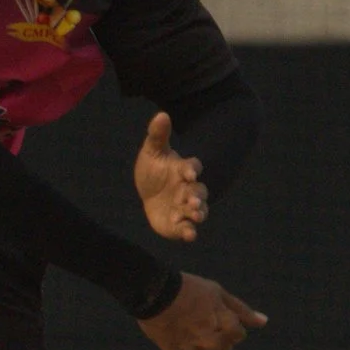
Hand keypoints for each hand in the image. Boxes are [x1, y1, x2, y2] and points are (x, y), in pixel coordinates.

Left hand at [135, 111, 207, 242]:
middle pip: (198, 192)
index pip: (192, 168)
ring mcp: (185, 207)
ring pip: (197, 211)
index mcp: (183, 170)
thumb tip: (161, 114)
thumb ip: (158, 135)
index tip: (189, 172)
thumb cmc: (154, 170)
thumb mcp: (152, 151)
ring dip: (197, 213)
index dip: (192, 169)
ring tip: (194, 215)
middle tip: (193, 202)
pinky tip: (189, 235)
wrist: (151, 192)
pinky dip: (189, 231)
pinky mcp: (178, 223)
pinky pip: (186, 228)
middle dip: (197, 197)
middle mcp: (189, 189)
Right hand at [138, 273, 267, 349]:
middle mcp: (208, 338)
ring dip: (201, 341)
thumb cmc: (189, 289)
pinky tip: (176, 328)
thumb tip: (264, 322)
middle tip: (207, 323)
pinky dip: (183, 343)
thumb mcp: (218, 293)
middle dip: (221, 338)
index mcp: (222, 322)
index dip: (233, 325)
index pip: (239, 335)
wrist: (152, 292)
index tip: (221, 316)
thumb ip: (241, 310)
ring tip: (188, 322)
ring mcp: (190, 347)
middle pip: (224, 348)